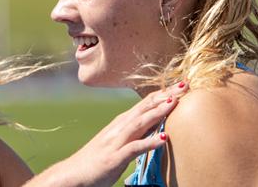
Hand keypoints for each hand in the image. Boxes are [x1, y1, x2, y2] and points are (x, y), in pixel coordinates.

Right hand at [24, 81, 187, 186]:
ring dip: (157, 113)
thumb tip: (156, 127)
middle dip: (165, 96)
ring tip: (174, 103)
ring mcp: (116, 141)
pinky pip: (134, 149)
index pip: (145, 103)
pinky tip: (163, 139)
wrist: (73, 173)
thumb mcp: (119, 142)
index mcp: (122, 123)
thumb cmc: (97, 159)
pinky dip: (149, 142)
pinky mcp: (114, 157)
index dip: (163, 93)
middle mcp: (119, 128)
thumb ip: (136, 133)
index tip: (181, 85)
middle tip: (184, 84)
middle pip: (145, 108)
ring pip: (140, 123)